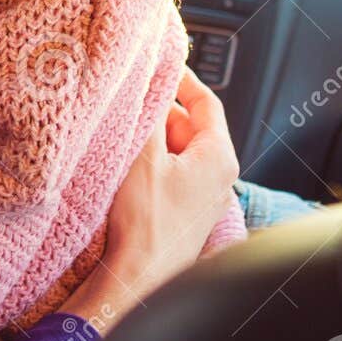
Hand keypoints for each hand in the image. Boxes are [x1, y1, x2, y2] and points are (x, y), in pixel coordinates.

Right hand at [60, 67, 239, 330]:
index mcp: (218, 157)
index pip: (206, 102)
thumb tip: (151, 80)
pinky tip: (124, 167)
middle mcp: (219, 178)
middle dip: (159, 112)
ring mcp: (204, 198)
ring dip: (152, 140)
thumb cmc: (144, 221)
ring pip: (178, 152)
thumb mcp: (143, 155)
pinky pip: (171, 175)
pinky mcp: (185, 214)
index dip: (182, 78)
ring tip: (121, 136)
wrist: (138, 276)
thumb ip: (150, 114)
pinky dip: (151, 163)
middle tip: (129, 101)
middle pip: (190, 126)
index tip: (161, 64)